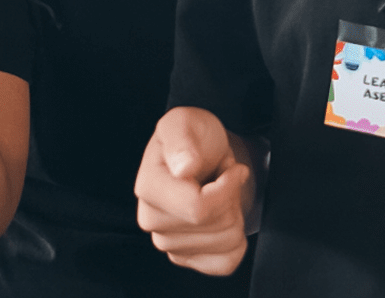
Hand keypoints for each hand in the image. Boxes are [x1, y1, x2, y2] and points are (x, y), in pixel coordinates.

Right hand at [135, 107, 252, 275]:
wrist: (205, 153)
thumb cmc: (195, 137)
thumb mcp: (186, 122)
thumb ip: (182, 139)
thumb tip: (183, 168)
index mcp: (148, 187)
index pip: (197, 208)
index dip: (226, 188)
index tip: (232, 168)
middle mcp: (151, 219)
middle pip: (213, 226)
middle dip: (230, 198)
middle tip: (221, 177)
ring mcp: (168, 242)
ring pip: (224, 243)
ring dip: (233, 213)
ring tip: (220, 191)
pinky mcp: (186, 257)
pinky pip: (226, 263)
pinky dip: (236, 241)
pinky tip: (224, 216)